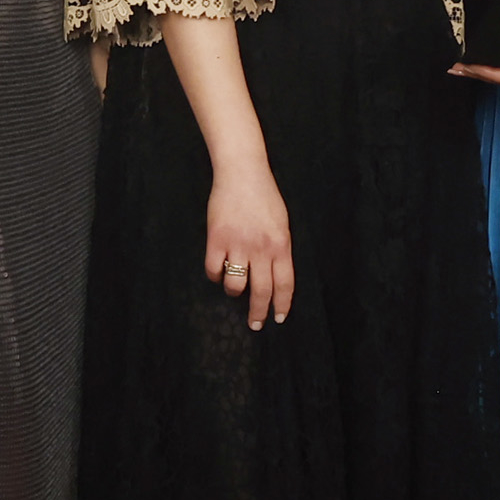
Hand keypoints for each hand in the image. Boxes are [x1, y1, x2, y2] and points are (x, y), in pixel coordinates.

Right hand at [204, 158, 294, 329]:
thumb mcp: (281, 224)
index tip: (279, 318)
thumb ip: (279, 249)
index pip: (284, 284)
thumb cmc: (264, 197)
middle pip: (261, 291)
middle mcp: (261, 249)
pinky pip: (214, 269)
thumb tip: (273, 275)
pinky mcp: (216, 239)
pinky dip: (215, 275)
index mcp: (281, 245)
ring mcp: (237, 244)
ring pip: (235, 284)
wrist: (242, 174)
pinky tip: (218, 270)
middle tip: (255, 324)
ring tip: (234, 289)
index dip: (282, 304)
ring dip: (234, 292)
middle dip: (258, 312)